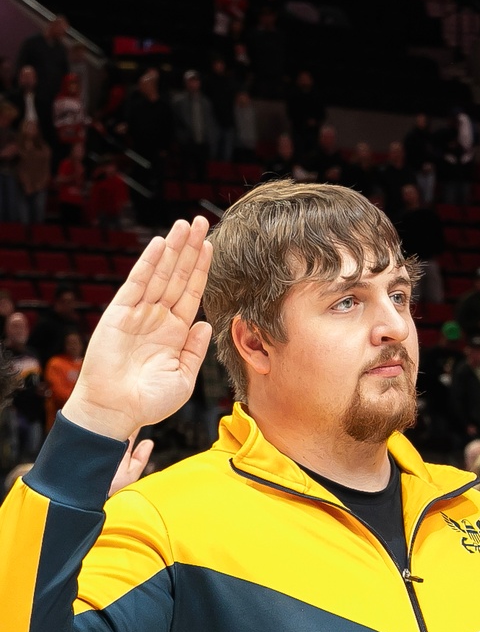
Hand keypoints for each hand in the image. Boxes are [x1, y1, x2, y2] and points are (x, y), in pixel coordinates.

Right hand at [64, 217, 213, 442]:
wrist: (117, 410)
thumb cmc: (149, 402)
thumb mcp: (184, 378)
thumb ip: (195, 350)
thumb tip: (205, 322)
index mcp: (176, 333)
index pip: (191, 293)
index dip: (201, 269)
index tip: (211, 245)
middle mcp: (158, 318)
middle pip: (178, 276)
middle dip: (189, 249)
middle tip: (201, 221)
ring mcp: (139, 314)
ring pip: (160, 274)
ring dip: (173, 248)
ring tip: (186, 224)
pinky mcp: (119, 313)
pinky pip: (137, 283)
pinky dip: (149, 263)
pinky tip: (160, 244)